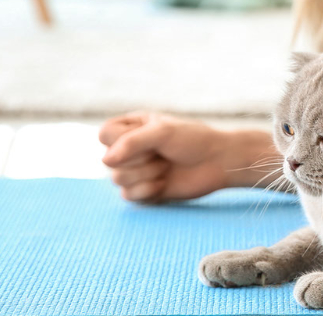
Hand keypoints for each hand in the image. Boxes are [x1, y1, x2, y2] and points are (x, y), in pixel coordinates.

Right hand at [99, 111, 277, 202]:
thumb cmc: (193, 140)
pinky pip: (128, 196)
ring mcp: (136, 170)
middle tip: (163, 154)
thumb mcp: (162, 132)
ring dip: (146, 174)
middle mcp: (129, 148)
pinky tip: (164, 183)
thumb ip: (131, 142)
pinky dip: (147, 190)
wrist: (218, 163)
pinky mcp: (143, 190)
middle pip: (108, 160)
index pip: (104, 133)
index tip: (146, 140)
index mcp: (132, 126)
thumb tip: (106, 161)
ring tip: (166, 167)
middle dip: (139, 160)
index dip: (120, 141)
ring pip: (117, 179)